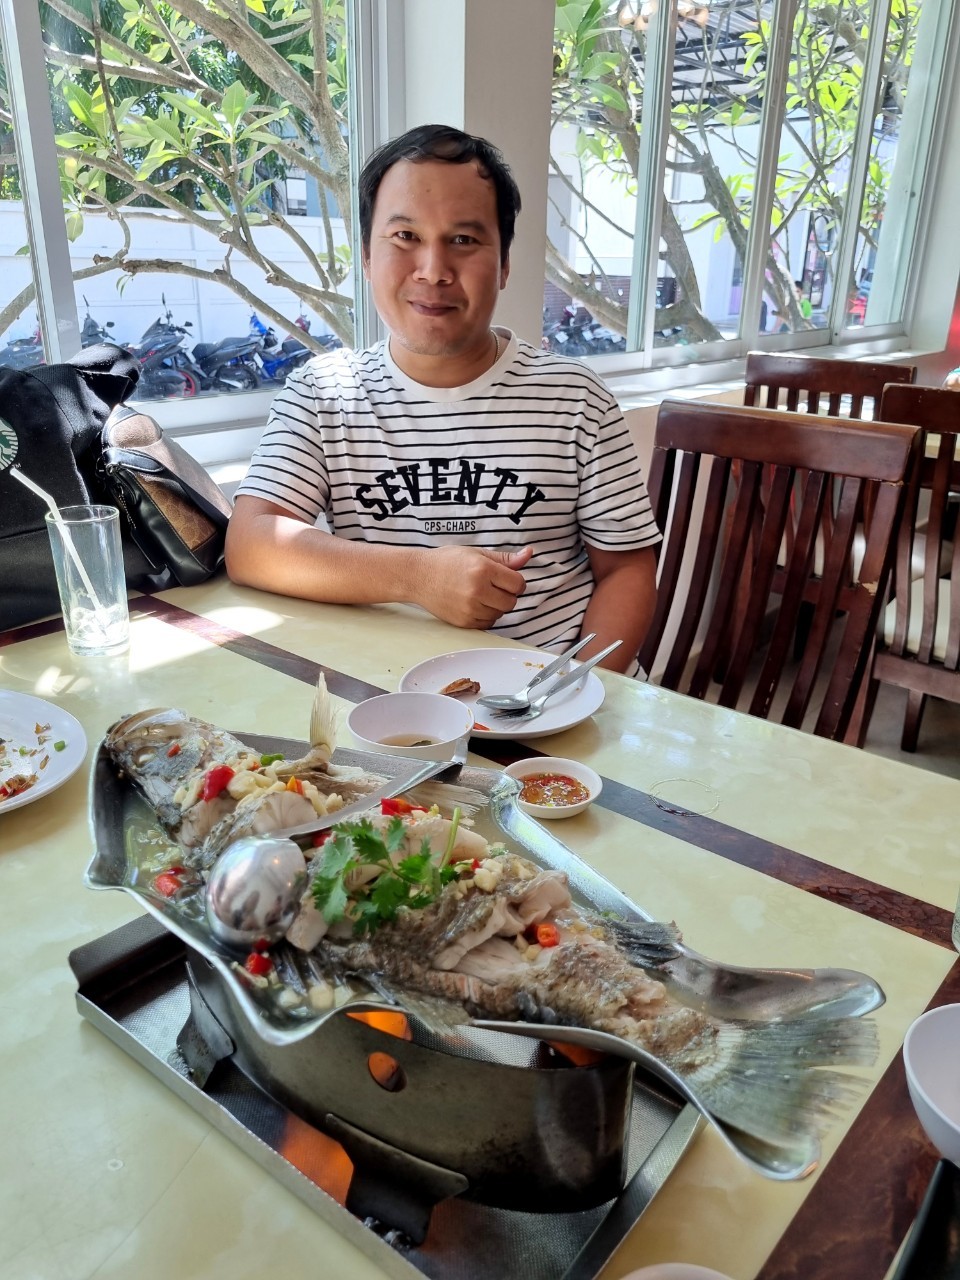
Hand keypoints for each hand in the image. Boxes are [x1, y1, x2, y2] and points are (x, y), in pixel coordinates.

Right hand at [414, 545, 531, 628]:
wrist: (419, 576)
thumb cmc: (447, 562)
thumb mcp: (477, 554)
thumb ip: (505, 559)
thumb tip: (528, 555)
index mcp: (483, 569)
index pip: (518, 584)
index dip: (515, 581)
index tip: (506, 579)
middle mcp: (477, 590)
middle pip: (511, 602)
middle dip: (506, 594)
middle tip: (492, 586)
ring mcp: (470, 608)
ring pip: (500, 614)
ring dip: (496, 606)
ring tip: (480, 594)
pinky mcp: (464, 622)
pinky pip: (488, 624)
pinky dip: (485, 615)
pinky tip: (474, 604)